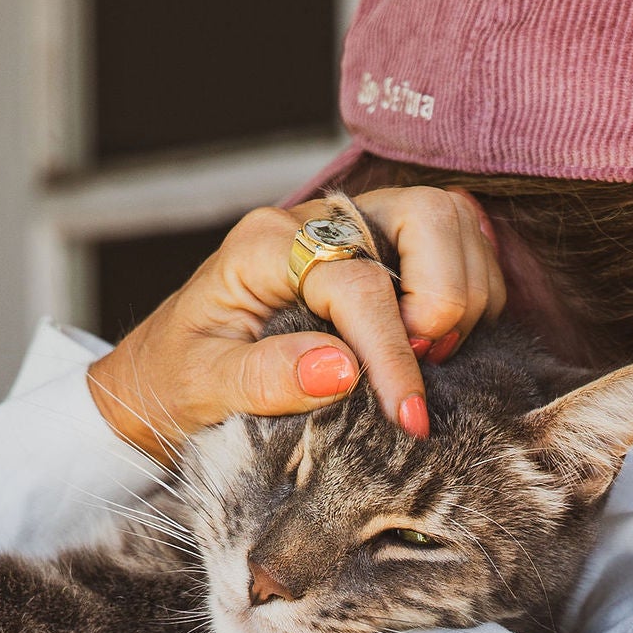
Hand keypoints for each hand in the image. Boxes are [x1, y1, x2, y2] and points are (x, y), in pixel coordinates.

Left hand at [85, 185, 505, 465]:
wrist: (163, 374)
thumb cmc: (176, 378)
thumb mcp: (201, 386)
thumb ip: (265, 377)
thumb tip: (341, 370)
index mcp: (266, 245)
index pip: (359, 281)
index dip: (393, 351)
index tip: (407, 416)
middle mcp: (319, 223)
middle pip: (427, 217)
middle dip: (444, 298)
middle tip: (423, 364)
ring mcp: (356, 229)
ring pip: (452, 226)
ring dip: (462, 298)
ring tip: (425, 360)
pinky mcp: (383, 252)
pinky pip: (459, 251)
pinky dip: (468, 299)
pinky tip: (433, 347)